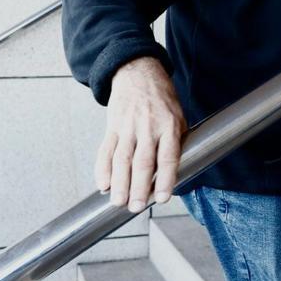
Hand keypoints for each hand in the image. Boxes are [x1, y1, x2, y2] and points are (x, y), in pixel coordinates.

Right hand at [96, 56, 186, 212]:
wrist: (138, 72)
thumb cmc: (162, 99)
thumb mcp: (178, 116)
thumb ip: (175, 143)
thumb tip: (173, 174)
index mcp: (169, 125)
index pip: (168, 156)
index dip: (165, 178)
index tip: (162, 198)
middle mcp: (148, 127)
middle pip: (142, 161)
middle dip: (138, 187)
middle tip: (135, 207)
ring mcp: (127, 126)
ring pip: (121, 158)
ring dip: (119, 182)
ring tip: (118, 202)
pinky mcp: (112, 126)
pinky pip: (106, 150)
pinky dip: (102, 169)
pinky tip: (103, 184)